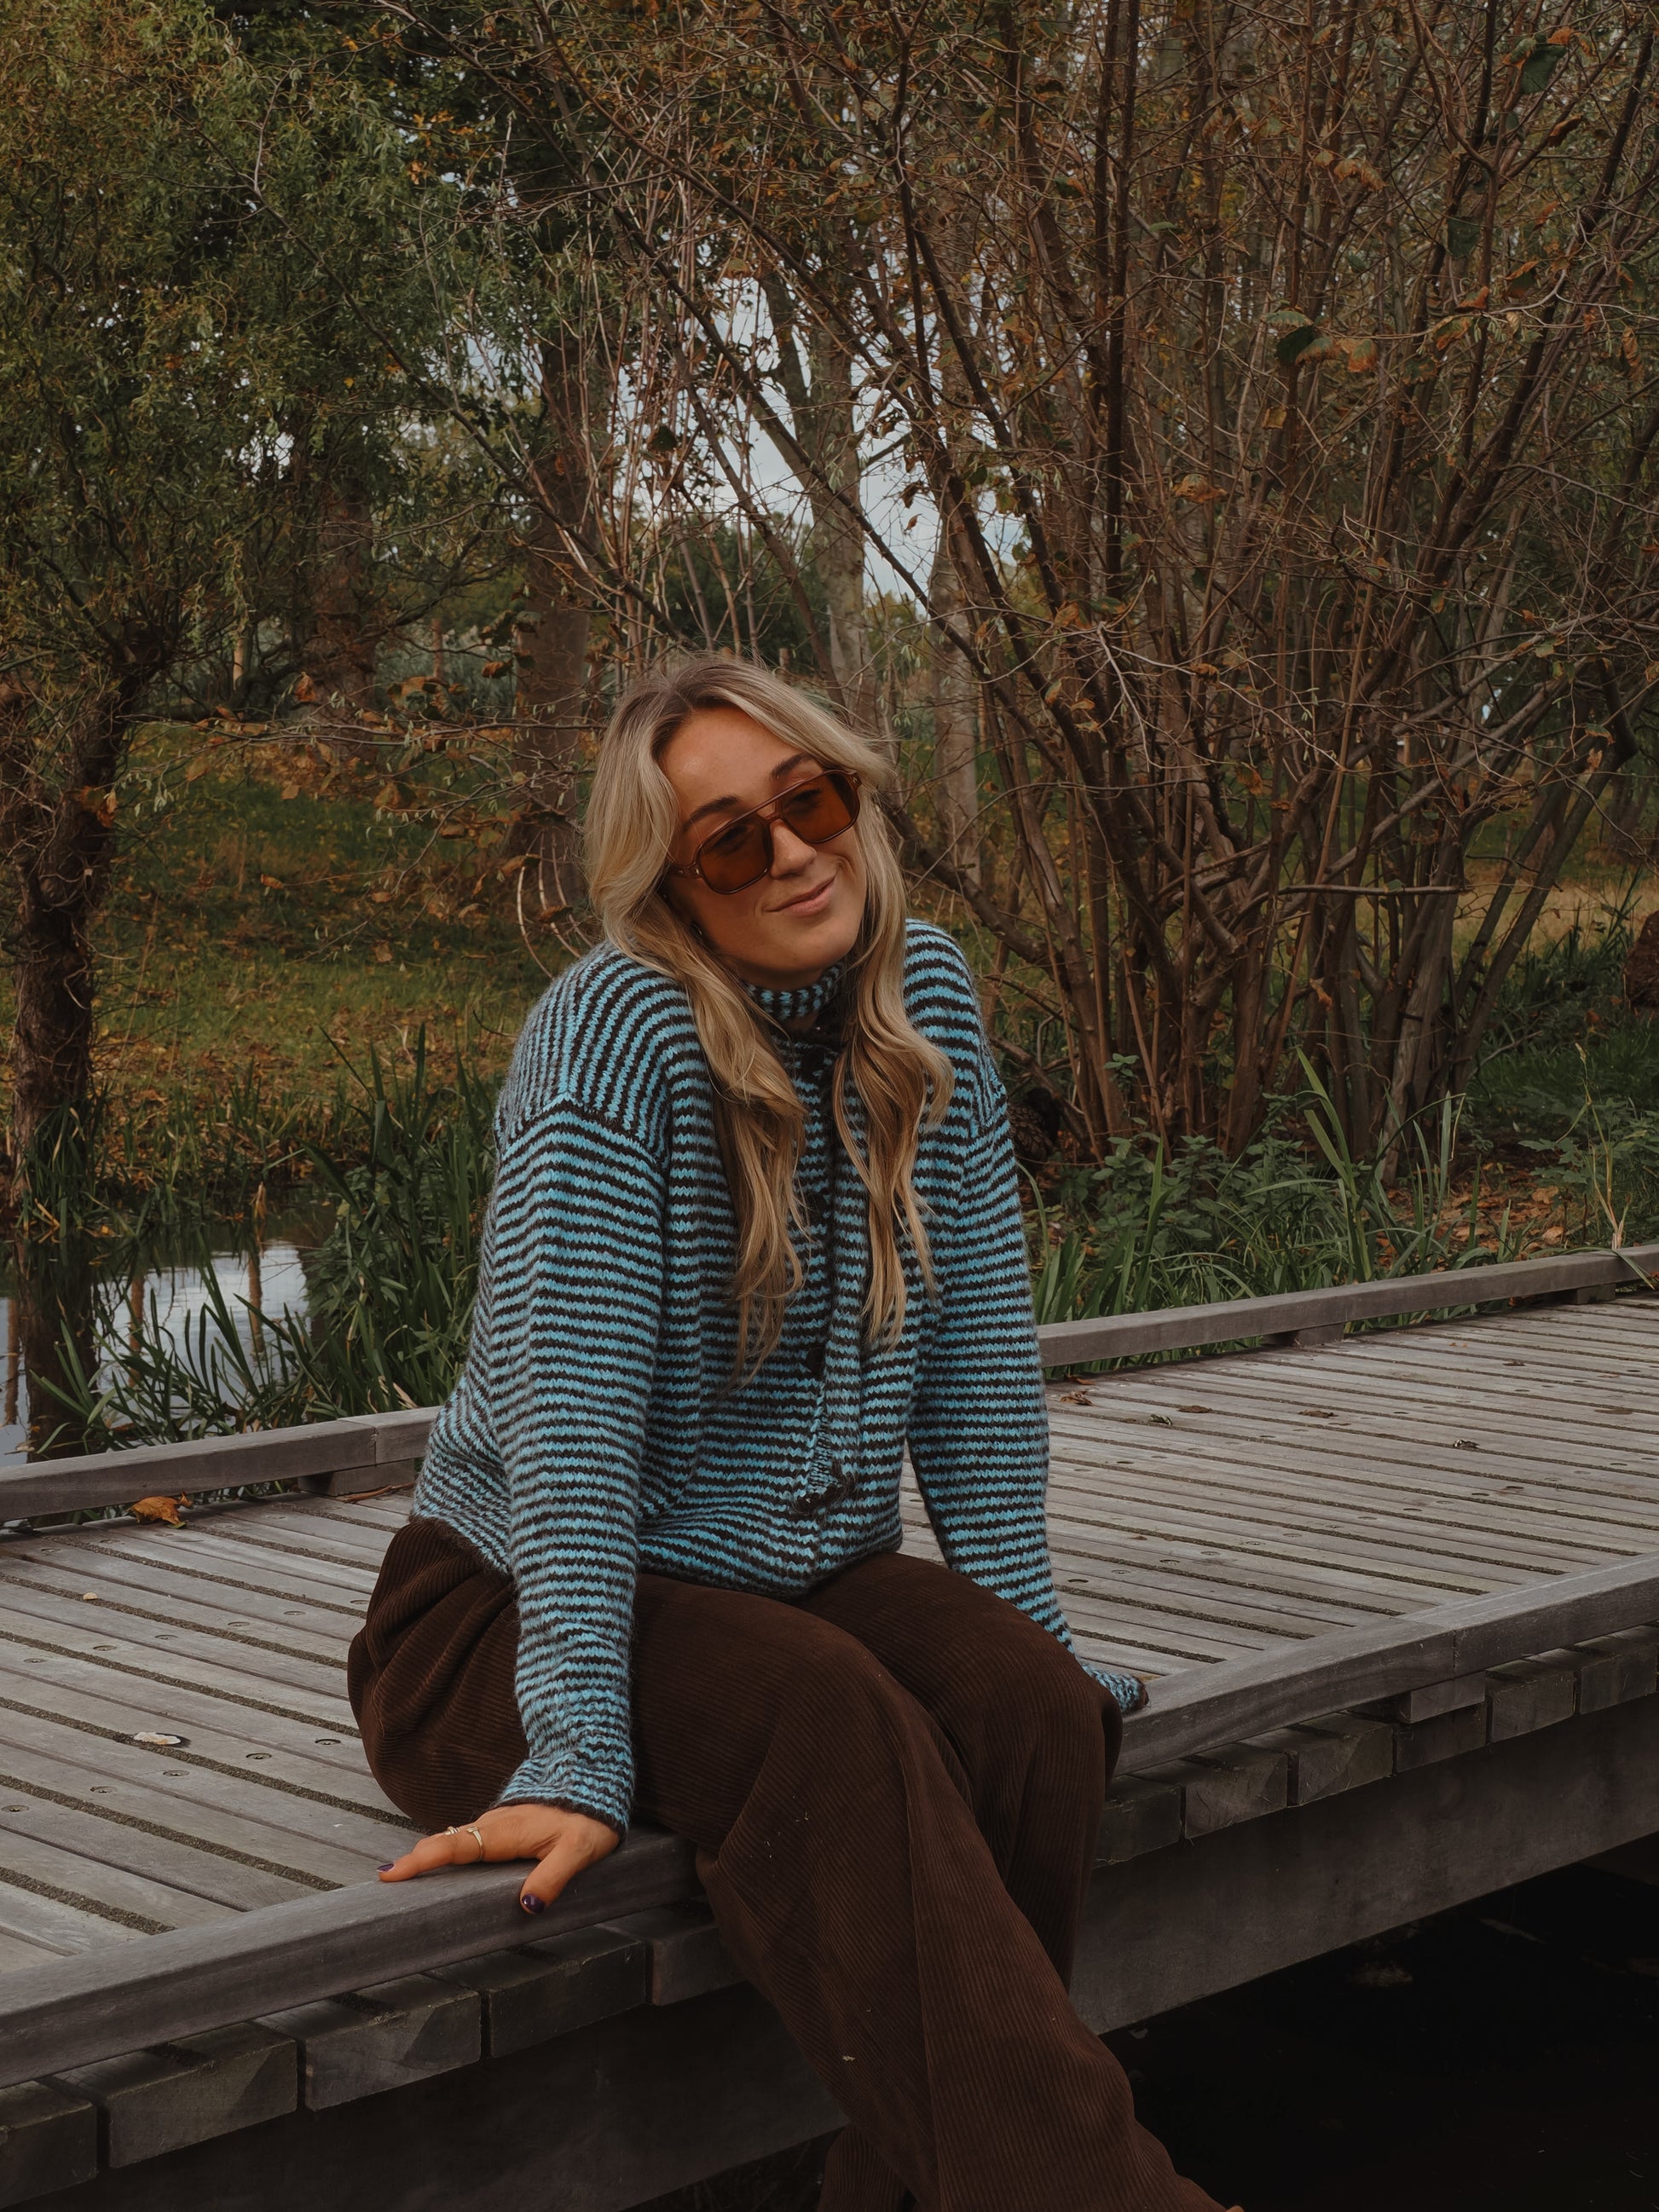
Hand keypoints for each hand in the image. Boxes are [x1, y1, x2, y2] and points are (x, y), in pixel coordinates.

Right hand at [377, 1802, 620, 1913]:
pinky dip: (445, 1851)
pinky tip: (437, 1866)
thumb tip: (527, 1906)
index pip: (454, 1847)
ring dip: (426, 1856)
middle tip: (382, 1880)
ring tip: (398, 1878)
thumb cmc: (589, 1819)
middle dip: (413, 1860)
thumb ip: (553, 1877)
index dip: (422, 1861)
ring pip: (453, 1840)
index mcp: (504, 1832)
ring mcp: (496, 1824)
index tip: (389, 1873)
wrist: (596, 1780)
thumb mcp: (578, 1852)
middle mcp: (493, 1826)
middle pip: (444, 1843)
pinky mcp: (502, 1827)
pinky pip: (466, 1840)